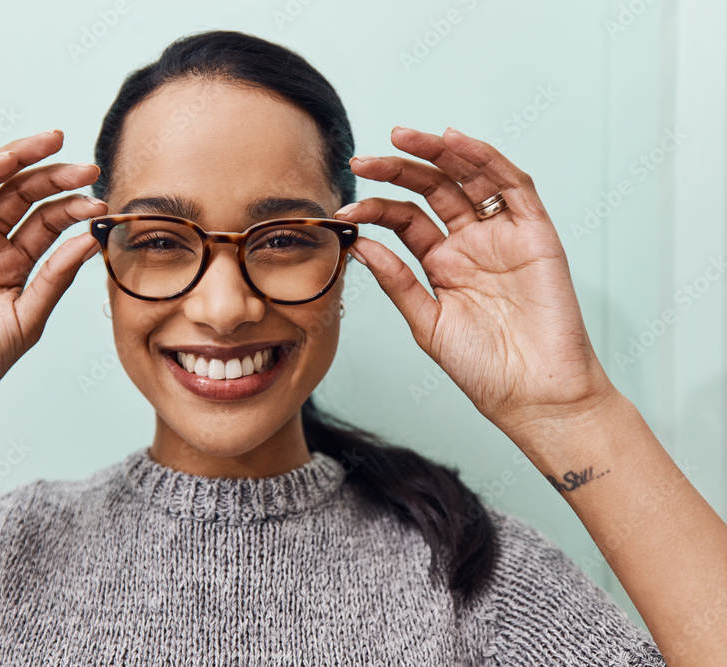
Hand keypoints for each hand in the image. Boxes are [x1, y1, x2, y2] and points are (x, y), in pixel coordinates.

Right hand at [0, 131, 105, 430]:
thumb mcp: (27, 317)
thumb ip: (55, 277)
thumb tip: (91, 239)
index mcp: (10, 262)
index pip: (46, 220)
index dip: (73, 207)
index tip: (102, 203)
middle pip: (20, 195)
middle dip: (54, 176)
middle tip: (87, 167)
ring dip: (15, 161)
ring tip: (50, 147)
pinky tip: (0, 164)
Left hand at [337, 127, 616, 444]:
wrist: (534, 396)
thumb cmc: (485, 369)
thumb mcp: (427, 323)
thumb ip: (398, 282)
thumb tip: (361, 246)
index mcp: (444, 264)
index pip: (407, 219)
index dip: (376, 207)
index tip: (346, 209)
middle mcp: (472, 244)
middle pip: (434, 190)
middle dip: (398, 169)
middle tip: (362, 160)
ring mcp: (504, 236)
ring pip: (471, 178)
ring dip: (439, 153)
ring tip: (402, 138)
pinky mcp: (536, 235)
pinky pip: (513, 187)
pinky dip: (487, 160)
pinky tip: (457, 143)